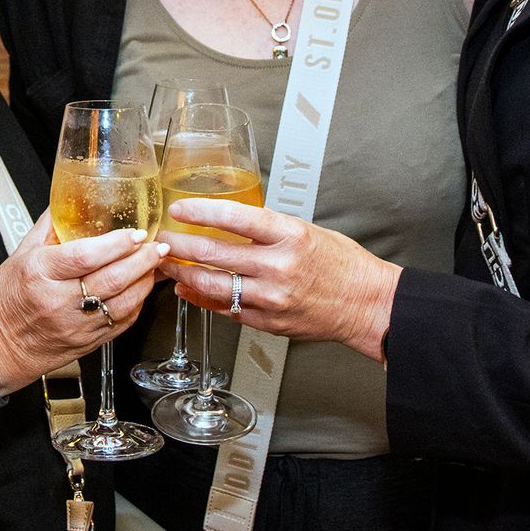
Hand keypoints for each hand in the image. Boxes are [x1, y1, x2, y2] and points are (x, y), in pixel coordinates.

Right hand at [0, 212, 167, 394]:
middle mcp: (58, 301)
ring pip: (122, 303)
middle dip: (141, 260)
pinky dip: (137, 303)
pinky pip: (121, 323)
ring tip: (155, 264)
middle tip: (158, 246)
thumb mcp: (20, 255)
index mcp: (40, 273)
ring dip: (145, 281)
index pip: (85, 256)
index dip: (116, 244)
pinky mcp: (87, 342)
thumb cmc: (4, 301)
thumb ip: (49, 227)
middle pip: (111, 279)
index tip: (136, 233)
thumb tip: (69, 201)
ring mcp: (75, 325)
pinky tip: (141, 288)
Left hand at [157, 199, 400, 363]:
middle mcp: (278, 266)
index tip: (179, 209)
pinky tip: (189, 290)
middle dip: (180, 245)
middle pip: (215, 253)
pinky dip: (204, 298)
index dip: (200, 211)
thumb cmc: (343, 264)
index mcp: (289, 236)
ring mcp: (271, 297)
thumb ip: (270, 228)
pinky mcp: (268, 321)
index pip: (234, 218)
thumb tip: (232, 221)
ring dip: (184, 274)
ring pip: (214, 285)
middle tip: (162, 239)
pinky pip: (227, 309)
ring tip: (167, 264)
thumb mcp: (308, 231)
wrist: (367, 305)